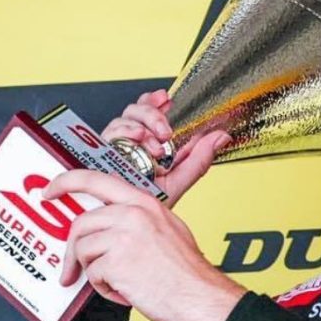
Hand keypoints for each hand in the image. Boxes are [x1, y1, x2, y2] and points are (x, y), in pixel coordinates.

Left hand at [44, 169, 245, 320]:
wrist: (200, 298)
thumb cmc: (188, 273)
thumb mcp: (168, 230)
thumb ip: (137, 221)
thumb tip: (106, 230)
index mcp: (145, 203)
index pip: (97, 180)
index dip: (67, 182)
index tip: (50, 191)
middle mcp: (133, 213)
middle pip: (82, 223)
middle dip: (72, 252)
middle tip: (70, 271)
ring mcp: (123, 235)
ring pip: (84, 250)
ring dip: (95, 273)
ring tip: (119, 283)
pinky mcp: (115, 261)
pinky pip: (93, 274)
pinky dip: (106, 289)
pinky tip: (127, 292)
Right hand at [102, 88, 231, 205]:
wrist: (129, 222)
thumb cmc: (148, 205)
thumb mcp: (179, 180)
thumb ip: (199, 158)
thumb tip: (221, 136)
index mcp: (147, 144)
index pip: (148, 112)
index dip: (155, 101)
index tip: (166, 99)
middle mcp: (129, 143)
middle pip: (135, 111)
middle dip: (152, 114)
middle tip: (166, 131)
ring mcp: (115, 147)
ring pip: (122, 119)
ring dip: (142, 125)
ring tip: (155, 144)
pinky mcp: (99, 153)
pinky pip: (109, 133)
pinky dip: (125, 131)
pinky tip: (137, 138)